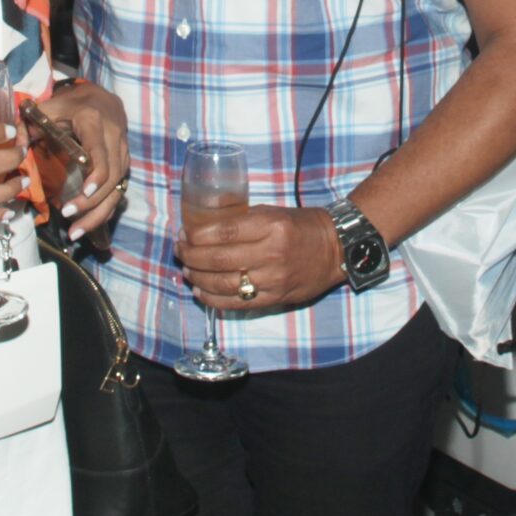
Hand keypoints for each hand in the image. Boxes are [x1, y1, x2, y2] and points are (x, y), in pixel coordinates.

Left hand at [41, 83, 129, 240]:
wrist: (102, 98)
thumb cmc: (72, 104)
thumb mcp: (49, 106)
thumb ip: (30, 124)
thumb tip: (16, 148)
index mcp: (94, 123)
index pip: (101, 153)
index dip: (97, 175)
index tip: (85, 193)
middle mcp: (114, 139)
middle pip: (112, 177)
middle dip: (91, 202)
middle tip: (68, 216)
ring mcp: (123, 153)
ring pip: (118, 188)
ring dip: (98, 213)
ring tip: (76, 232)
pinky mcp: (124, 165)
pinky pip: (118, 191)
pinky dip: (103, 210)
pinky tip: (86, 225)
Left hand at [181, 203, 343, 310]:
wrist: (336, 249)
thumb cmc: (301, 226)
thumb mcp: (273, 212)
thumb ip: (242, 220)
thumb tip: (203, 228)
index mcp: (271, 226)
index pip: (224, 232)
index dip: (197, 235)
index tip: (184, 234)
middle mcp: (272, 253)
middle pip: (219, 259)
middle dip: (191, 256)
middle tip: (180, 251)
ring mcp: (274, 279)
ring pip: (224, 284)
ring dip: (198, 278)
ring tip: (187, 271)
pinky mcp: (276, 298)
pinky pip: (237, 303)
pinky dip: (213, 299)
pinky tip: (201, 292)